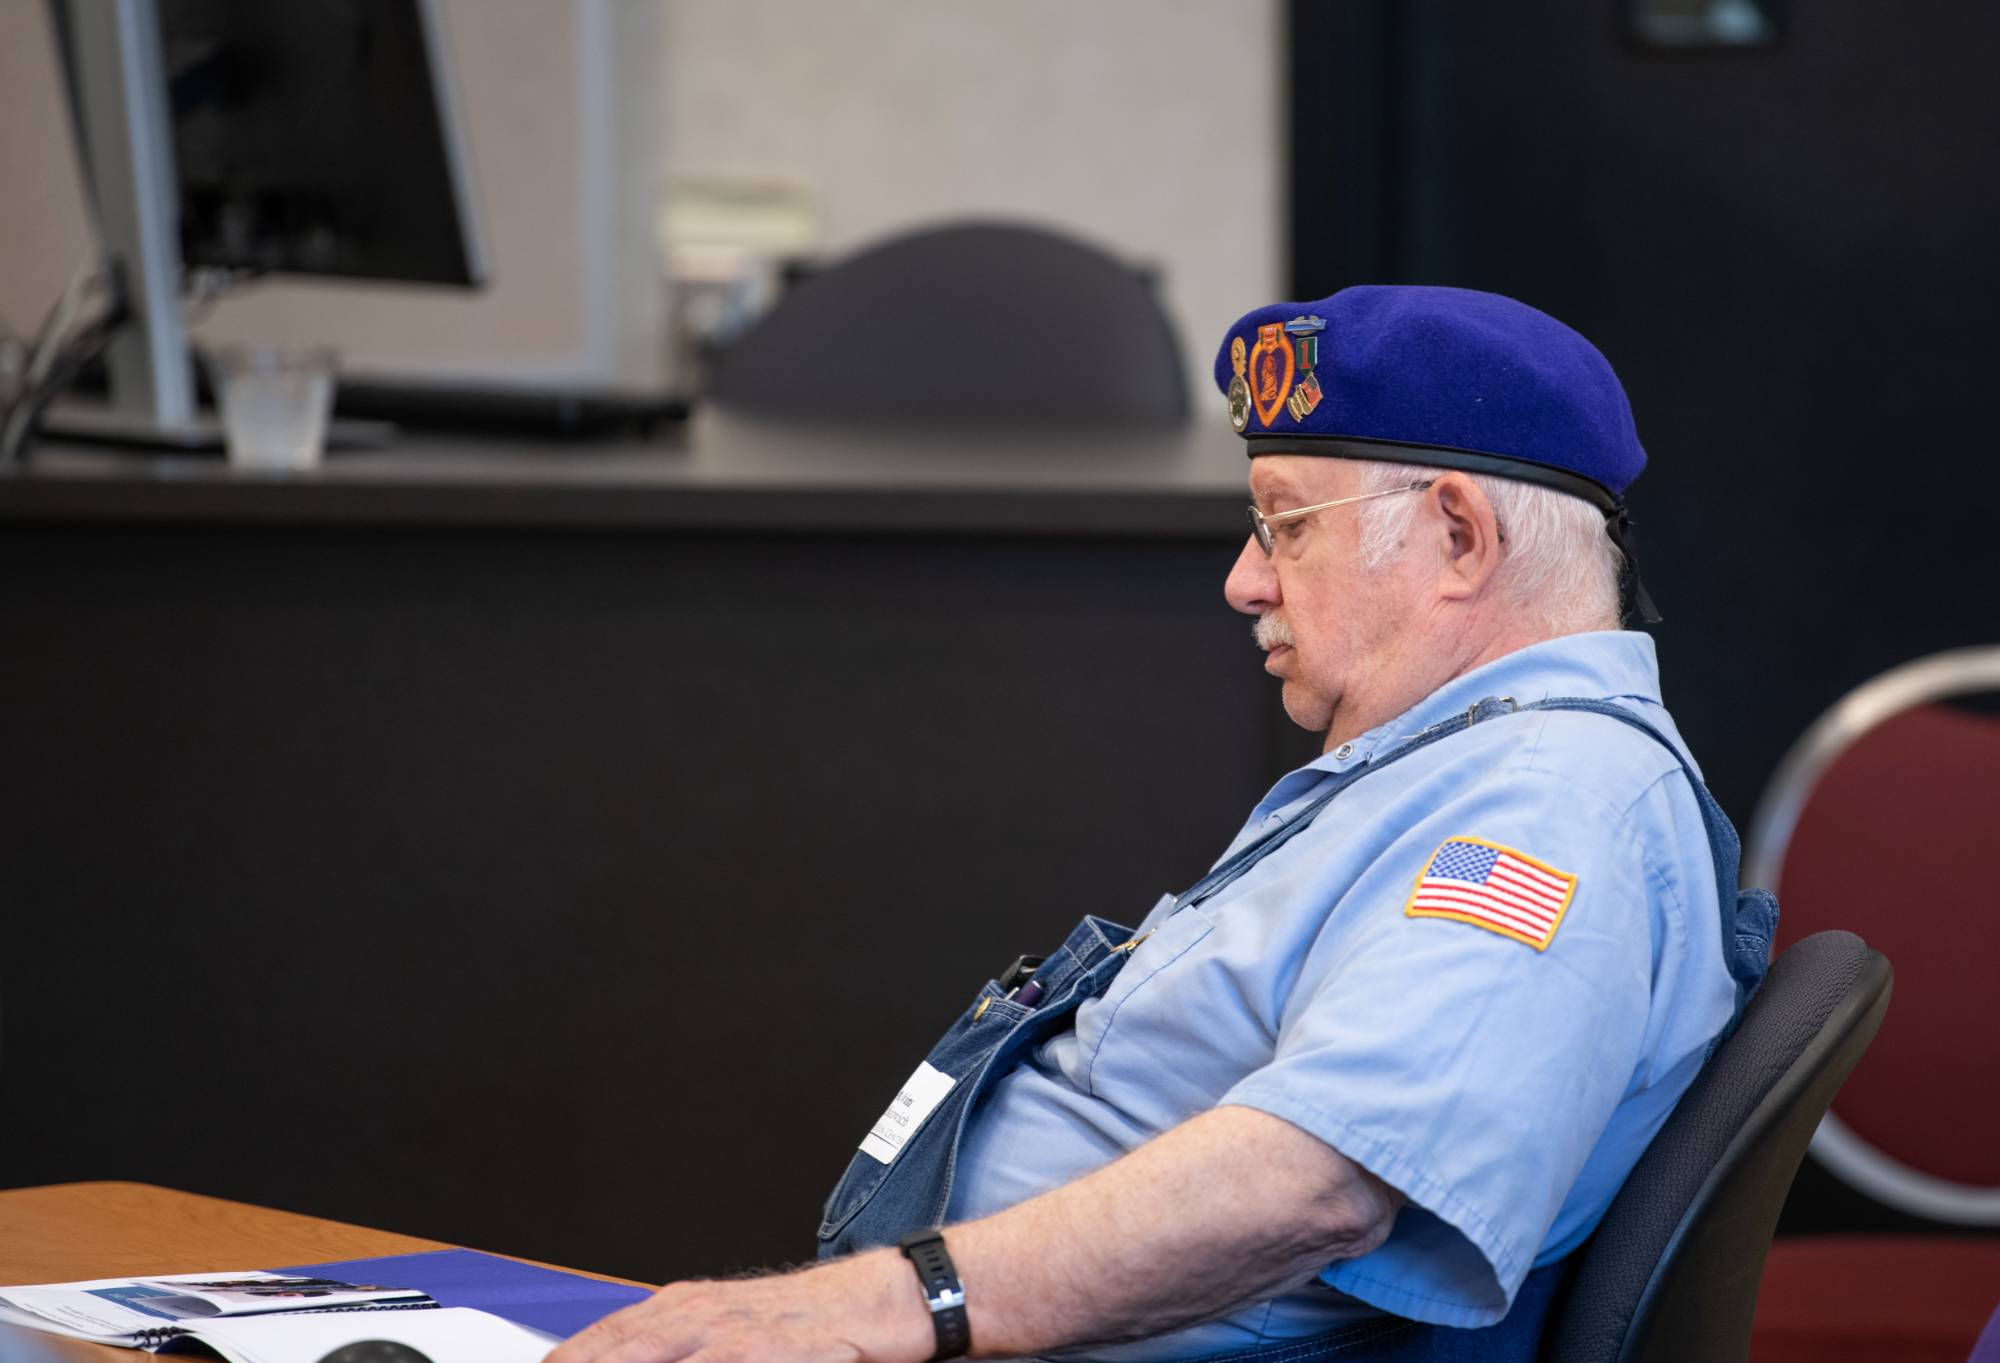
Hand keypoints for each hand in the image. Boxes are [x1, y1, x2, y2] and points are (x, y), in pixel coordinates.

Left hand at [543, 1249, 935, 1362]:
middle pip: (613, 1346)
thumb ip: (688, 1346)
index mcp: (685, 1306)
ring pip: (644, 1352)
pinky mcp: (753, 1351)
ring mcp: (721, 1332)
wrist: (875, 1301)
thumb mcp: (737, 1329)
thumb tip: (639, 1351)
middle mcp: (695, 1314)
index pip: (605, 1337)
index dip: (570, 1357)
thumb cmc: (810, 1322)